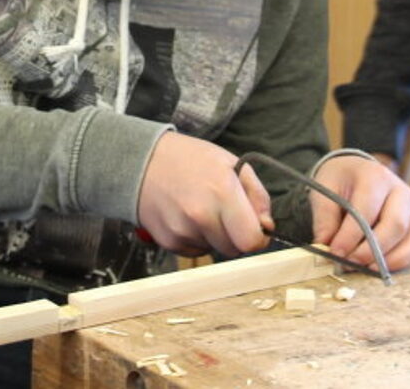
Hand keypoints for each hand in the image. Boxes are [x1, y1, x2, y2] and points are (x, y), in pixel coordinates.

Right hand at [137, 132, 273, 257]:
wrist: (141, 162)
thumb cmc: (190, 160)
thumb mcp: (231, 164)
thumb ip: (257, 195)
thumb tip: (268, 226)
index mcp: (223, 192)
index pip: (251, 240)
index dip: (258, 237)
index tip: (255, 228)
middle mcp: (201, 215)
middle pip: (235, 249)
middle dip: (236, 235)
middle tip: (225, 212)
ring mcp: (182, 230)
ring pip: (215, 250)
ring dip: (215, 236)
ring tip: (202, 209)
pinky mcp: (168, 241)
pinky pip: (196, 251)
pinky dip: (197, 238)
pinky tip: (187, 217)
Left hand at [310, 155, 409, 271]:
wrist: (355, 172)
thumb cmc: (340, 181)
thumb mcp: (324, 191)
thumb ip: (324, 218)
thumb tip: (326, 246)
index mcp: (375, 177)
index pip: (366, 210)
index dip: (351, 235)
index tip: (335, 252)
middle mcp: (400, 190)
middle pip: (395, 224)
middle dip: (372, 250)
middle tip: (350, 263)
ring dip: (389, 259)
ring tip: (365, 269)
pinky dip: (400, 261)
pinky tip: (380, 268)